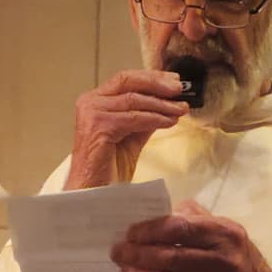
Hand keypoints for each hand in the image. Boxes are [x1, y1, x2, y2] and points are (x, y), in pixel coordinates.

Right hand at [65, 70, 188, 189]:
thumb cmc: (108, 169)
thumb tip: (167, 103)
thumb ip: (145, 117)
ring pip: (134, 100)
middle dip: (157, 83)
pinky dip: (155, 118)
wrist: (94, 193)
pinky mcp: (99, 127)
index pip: (126, 80)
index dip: (152, 78)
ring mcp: (92, 113)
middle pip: (128, 81)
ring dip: (162, 104)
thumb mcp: (132, 136)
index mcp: (95, 101)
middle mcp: (90, 102)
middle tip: (180, 89)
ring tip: (181, 109)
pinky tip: (170, 121)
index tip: (175, 81)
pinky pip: (134, 118)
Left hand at [110, 201, 271, 271]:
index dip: (150, 230)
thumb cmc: (239, 259)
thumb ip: (196, 218)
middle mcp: (222, 262)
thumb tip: (160, 214)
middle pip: (169, 258)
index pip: (180, 228)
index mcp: (226, 235)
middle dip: (138, 255)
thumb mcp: (228, 231)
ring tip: (125, 270)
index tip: (130, 233)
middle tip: (118, 252)